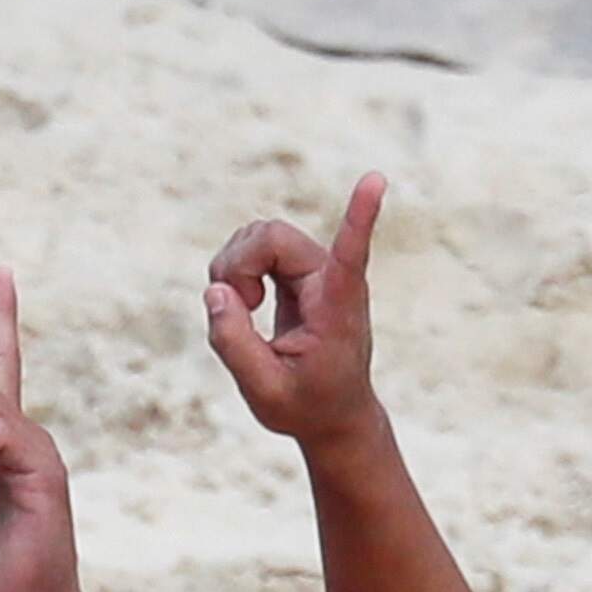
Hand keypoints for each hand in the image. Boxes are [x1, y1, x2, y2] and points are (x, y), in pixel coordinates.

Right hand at [205, 174, 388, 451]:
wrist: (333, 412)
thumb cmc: (307, 406)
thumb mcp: (263, 392)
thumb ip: (234, 344)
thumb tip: (216, 290)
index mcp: (337, 307)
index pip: (350, 254)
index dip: (358, 217)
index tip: (376, 179)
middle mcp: (330, 276)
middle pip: (272, 235)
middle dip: (237, 264)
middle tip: (239, 308)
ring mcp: (316, 268)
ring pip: (260, 233)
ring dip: (233, 266)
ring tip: (242, 309)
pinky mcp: (300, 269)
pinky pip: (258, 244)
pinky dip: (236, 268)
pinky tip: (245, 301)